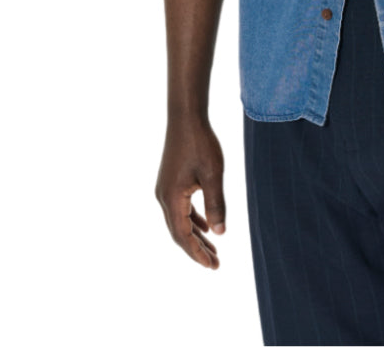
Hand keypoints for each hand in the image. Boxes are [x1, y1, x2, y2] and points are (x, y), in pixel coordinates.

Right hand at [155, 115, 226, 268]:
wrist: (185, 117)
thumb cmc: (201, 143)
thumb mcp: (213, 175)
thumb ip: (216, 205)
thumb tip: (220, 233)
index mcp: (171, 199)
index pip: (183, 236)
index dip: (197, 253)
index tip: (212, 266)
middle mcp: (163, 197)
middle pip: (179, 233)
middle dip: (196, 250)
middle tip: (215, 264)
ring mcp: (165, 189)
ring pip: (179, 221)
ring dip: (195, 236)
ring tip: (213, 250)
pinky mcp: (170, 182)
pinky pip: (180, 208)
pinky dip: (192, 220)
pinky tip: (205, 226)